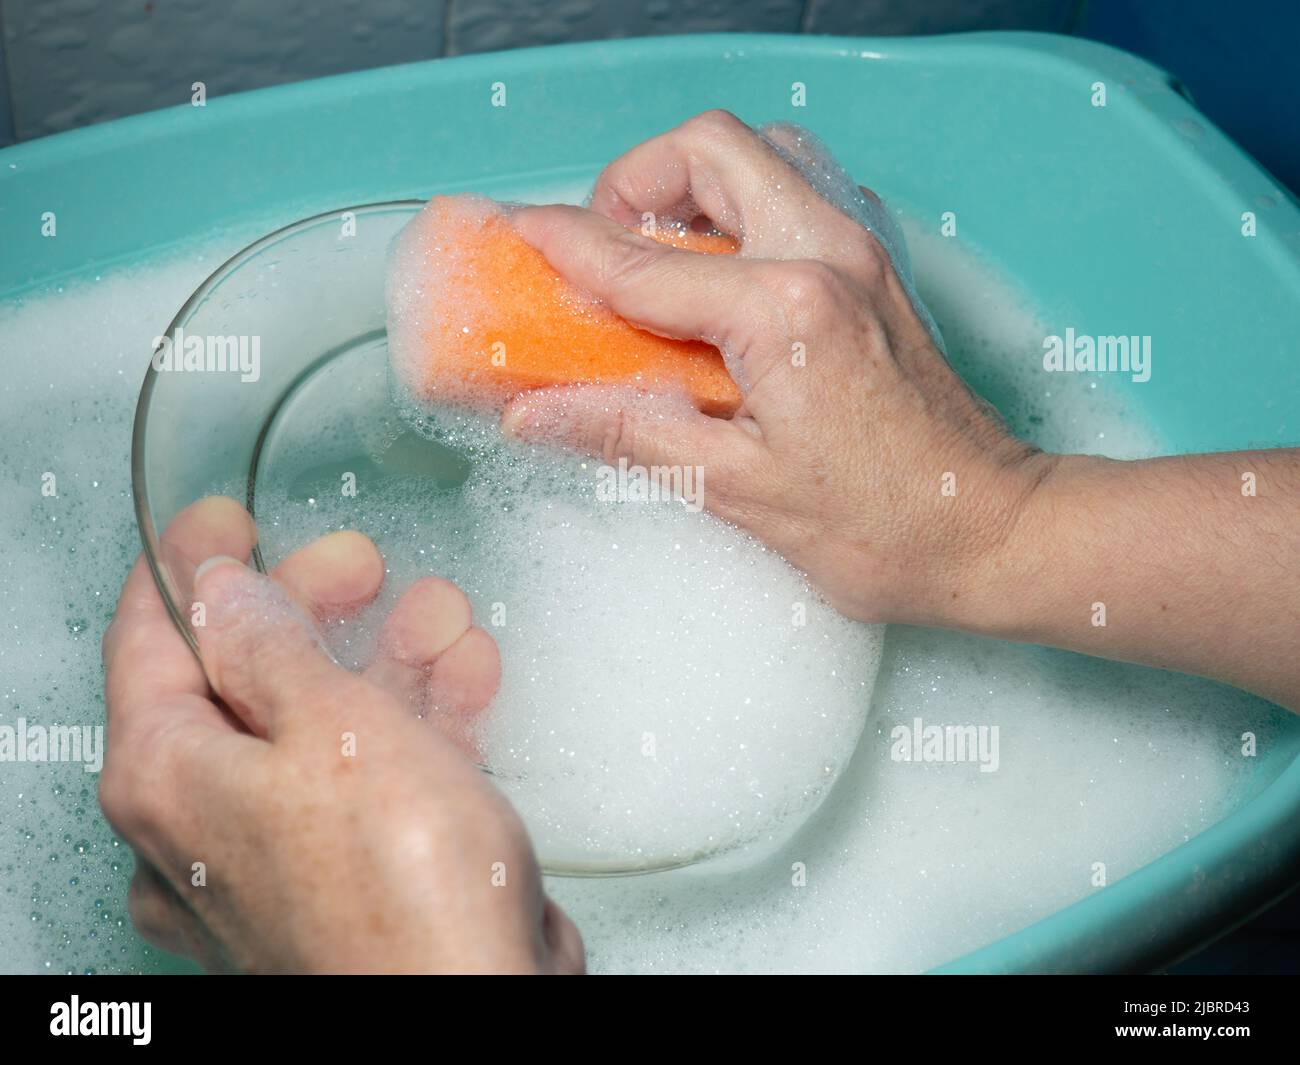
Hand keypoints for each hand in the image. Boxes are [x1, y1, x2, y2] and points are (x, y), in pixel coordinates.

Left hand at [100, 496, 583, 972]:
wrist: (474, 1006)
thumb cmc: (401, 888)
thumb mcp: (330, 724)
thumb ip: (266, 646)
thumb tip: (219, 590)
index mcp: (164, 778)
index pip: (149, 640)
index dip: (191, 568)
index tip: (226, 521)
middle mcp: (198, 827)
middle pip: (242, 680)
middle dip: (313, 610)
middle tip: (361, 564)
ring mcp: (271, 861)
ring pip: (316, 727)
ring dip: (382, 662)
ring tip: (440, 615)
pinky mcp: (339, 883)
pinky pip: (362, 779)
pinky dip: (409, 724)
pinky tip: (462, 681)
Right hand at [501, 110, 1052, 625]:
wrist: (994, 532)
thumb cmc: (887, 527)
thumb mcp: (739, 489)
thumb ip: (628, 433)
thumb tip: (536, 413)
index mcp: (785, 309)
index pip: (642, 263)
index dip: (564, 248)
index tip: (515, 235)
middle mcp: (827, 254)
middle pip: (709, 149)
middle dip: (636, 183)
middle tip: (605, 254)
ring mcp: (861, 253)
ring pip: (760, 156)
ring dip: (695, 187)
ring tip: (660, 263)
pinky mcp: (876, 270)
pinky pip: (797, 195)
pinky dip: (743, 211)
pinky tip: (721, 283)